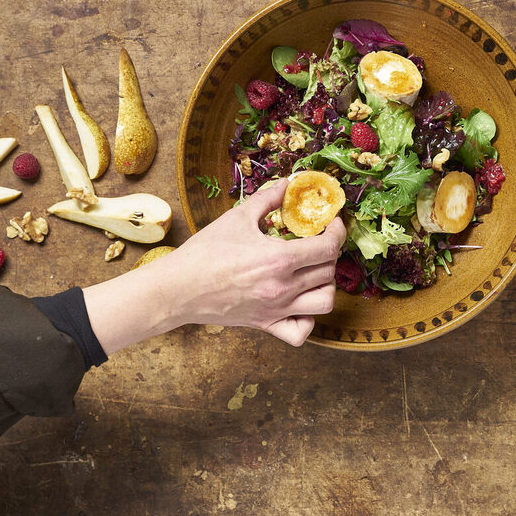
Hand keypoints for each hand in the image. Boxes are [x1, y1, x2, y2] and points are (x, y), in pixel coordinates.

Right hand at [83, 177, 346, 351]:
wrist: (178, 288)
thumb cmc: (204, 252)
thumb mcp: (237, 217)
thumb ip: (267, 199)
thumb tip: (287, 183)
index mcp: (279, 259)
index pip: (328, 248)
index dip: (337, 232)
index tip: (332, 223)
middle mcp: (283, 288)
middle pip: (329, 272)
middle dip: (329, 253)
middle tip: (317, 241)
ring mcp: (276, 310)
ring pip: (325, 302)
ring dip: (325, 284)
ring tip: (312, 271)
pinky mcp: (266, 326)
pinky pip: (301, 332)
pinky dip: (308, 320)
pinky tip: (299, 303)